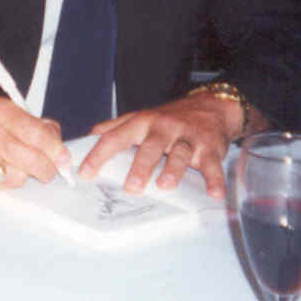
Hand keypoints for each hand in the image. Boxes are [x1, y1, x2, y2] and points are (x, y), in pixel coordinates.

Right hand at [0, 97, 70, 192]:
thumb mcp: (6, 117)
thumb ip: (35, 128)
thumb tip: (61, 151)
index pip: (38, 132)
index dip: (56, 149)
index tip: (63, 159)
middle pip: (32, 156)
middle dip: (46, 168)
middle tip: (47, 172)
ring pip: (18, 175)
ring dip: (20, 176)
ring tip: (6, 166)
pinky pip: (0, 187)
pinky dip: (2, 183)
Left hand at [77, 92, 258, 197]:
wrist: (211, 107)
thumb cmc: (169, 119)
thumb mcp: (140, 118)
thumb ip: (115, 127)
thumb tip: (89, 137)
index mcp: (142, 123)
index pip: (115, 138)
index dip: (99, 155)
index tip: (85, 173)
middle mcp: (164, 128)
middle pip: (150, 147)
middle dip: (140, 166)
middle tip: (131, 186)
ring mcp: (187, 138)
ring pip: (179, 154)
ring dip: (173, 170)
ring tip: (165, 185)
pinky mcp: (210, 148)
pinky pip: (212, 165)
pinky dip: (215, 180)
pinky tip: (214, 193)